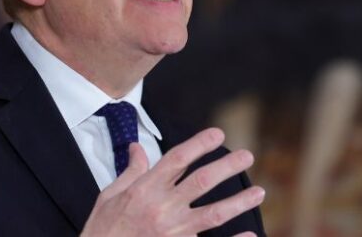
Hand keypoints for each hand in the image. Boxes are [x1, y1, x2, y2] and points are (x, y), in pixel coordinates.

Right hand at [81, 128, 264, 236]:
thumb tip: (137, 147)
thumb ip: (130, 171)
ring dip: (238, 202)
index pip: (177, 159)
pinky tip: (250, 235)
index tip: (219, 134)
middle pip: (201, 181)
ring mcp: (171, 231)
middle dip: (227, 167)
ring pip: (213, 214)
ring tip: (259, 192)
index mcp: (145, 190)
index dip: (199, 144)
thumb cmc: (102, 230)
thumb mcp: (109, 196)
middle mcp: (161, 208)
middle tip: (248, 156)